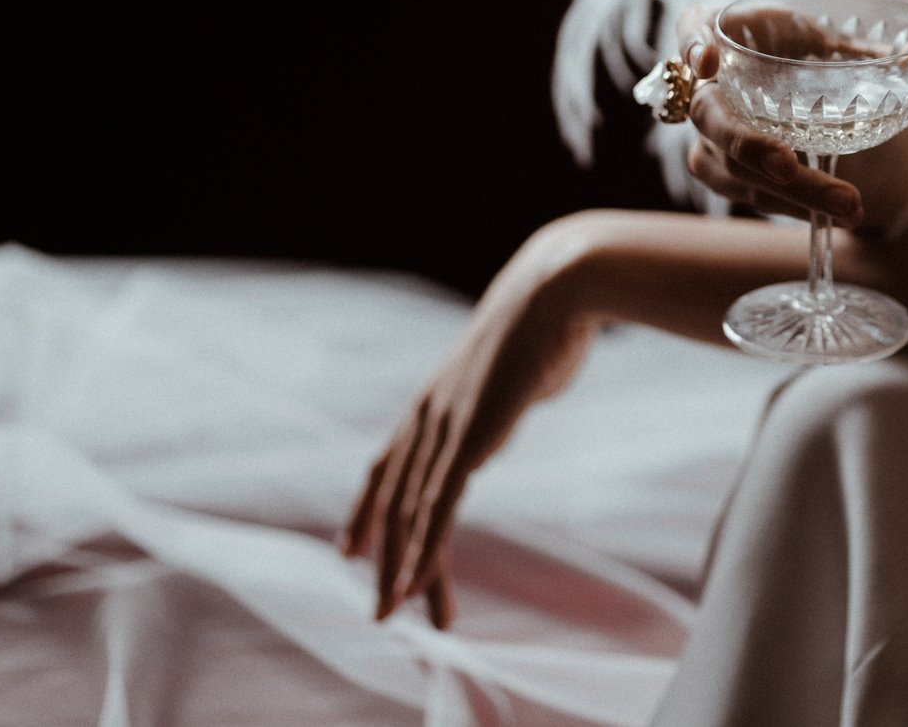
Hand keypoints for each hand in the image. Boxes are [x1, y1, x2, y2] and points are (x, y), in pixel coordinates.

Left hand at [337, 223, 596, 627]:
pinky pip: (437, 508)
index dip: (367, 509)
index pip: (387, 465)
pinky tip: (414, 585)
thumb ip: (501, 395)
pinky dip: (422, 552)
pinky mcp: (468, 438)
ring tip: (404, 616)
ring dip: (407, 571)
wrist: (555, 291)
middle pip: (394, 501)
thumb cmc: (547, 321)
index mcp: (435, 400)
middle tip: (380, 610)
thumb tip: (508, 406)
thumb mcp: (514, 367)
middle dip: (384, 558)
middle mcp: (427, 416)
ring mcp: (444, 426)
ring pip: (413, 515)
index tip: (352, 548)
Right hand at [675, 3, 907, 227]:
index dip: (690, 42)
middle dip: (749, 144)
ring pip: (727, 166)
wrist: (807, 96)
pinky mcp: (720, 169)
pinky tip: (826, 214)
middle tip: (791, 165)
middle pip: (714, 117)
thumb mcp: (857, 56)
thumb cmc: (816, 58)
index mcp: (732, 32)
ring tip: (845, 205)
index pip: (692, 27)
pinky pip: (741, 193)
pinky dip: (783, 204)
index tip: (710, 61)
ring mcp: (709, 131)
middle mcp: (709, 84)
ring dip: (781, 190)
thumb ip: (906, 62)